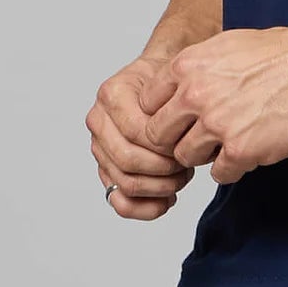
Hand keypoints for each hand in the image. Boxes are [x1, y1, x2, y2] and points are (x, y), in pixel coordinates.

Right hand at [86, 53, 197, 219]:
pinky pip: (118, 200)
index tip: (188, 144)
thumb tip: (185, 138)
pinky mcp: (106, 169)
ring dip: (158, 188)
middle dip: (163, 168)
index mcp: (112, 95)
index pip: (137, 131)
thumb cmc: (167, 82)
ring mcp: (100, 147)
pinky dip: (143, 208)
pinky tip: (166, 202)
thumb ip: (173, 101)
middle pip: (128, 159)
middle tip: (187, 165)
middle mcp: (99, 121)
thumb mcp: (173, 78)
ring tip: (181, 178)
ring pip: (124, 182)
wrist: (158, 79)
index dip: (165, 144)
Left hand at [138, 26, 287, 185]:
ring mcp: (217, 124)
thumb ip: (197, 68)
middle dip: (176, 139)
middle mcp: (195, 94)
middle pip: (158, 135)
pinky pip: (219, 174)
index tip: (179, 119)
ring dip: (205, 155)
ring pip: (186, 157)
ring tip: (229, 142)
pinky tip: (251, 149)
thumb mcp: (226, 45)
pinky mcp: (241, 149)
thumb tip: (180, 86)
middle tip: (198, 138)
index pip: (147, 103)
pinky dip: (233, 167)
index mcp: (188, 65)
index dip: (163, 114)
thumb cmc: (282, 52)